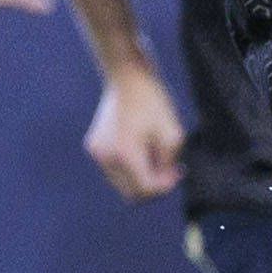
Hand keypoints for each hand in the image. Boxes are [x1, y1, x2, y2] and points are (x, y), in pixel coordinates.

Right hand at [84, 64, 185, 200]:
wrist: (126, 80)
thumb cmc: (153, 104)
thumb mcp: (173, 134)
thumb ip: (168, 163)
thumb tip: (162, 179)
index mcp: (126, 155)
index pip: (145, 190)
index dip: (164, 187)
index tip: (177, 171)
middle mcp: (107, 158)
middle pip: (130, 192)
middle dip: (152, 185)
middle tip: (168, 169)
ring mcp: (97, 153)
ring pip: (121, 183)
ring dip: (139, 176)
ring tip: (154, 156)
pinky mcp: (94, 147)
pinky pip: (113, 169)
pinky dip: (128, 166)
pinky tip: (139, 147)